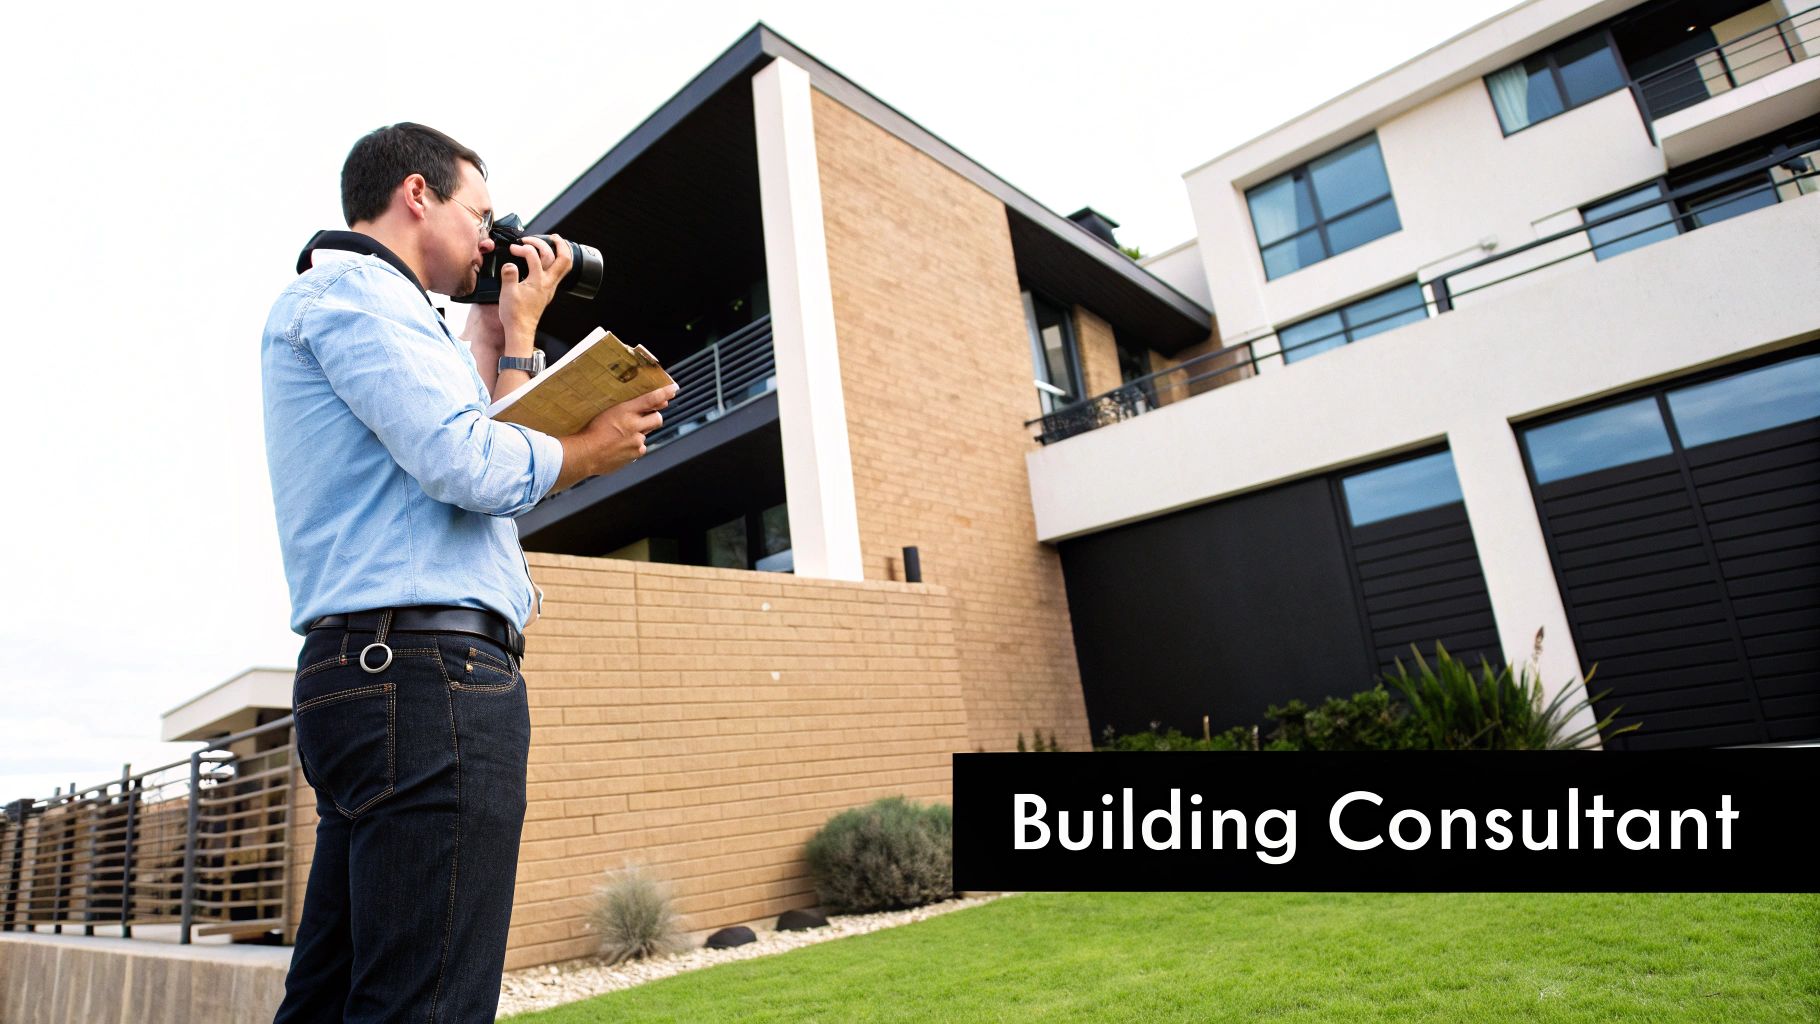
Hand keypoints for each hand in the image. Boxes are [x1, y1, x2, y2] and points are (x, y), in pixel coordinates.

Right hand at [497, 233, 574, 346]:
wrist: (520, 329)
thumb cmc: (515, 314)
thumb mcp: (507, 293)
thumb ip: (509, 275)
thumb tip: (510, 264)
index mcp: (539, 281)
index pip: (535, 256)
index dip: (524, 248)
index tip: (513, 248)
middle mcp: (549, 283)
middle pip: (563, 258)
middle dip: (557, 243)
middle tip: (547, 235)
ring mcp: (550, 287)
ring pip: (564, 266)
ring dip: (561, 251)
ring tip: (555, 241)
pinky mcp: (548, 291)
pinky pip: (559, 272)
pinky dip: (557, 261)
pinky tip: (549, 259)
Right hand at [552, 383, 679, 492]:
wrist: (585, 454)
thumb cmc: (590, 432)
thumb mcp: (605, 411)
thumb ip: (626, 408)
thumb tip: (643, 406)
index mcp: (625, 410)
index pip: (651, 398)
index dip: (665, 392)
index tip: (673, 388)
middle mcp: (634, 425)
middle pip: (657, 418)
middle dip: (654, 417)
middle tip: (644, 418)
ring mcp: (637, 440)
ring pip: (646, 434)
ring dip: (639, 433)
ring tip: (620, 436)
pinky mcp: (636, 453)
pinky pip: (639, 448)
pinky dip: (633, 447)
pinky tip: (618, 446)